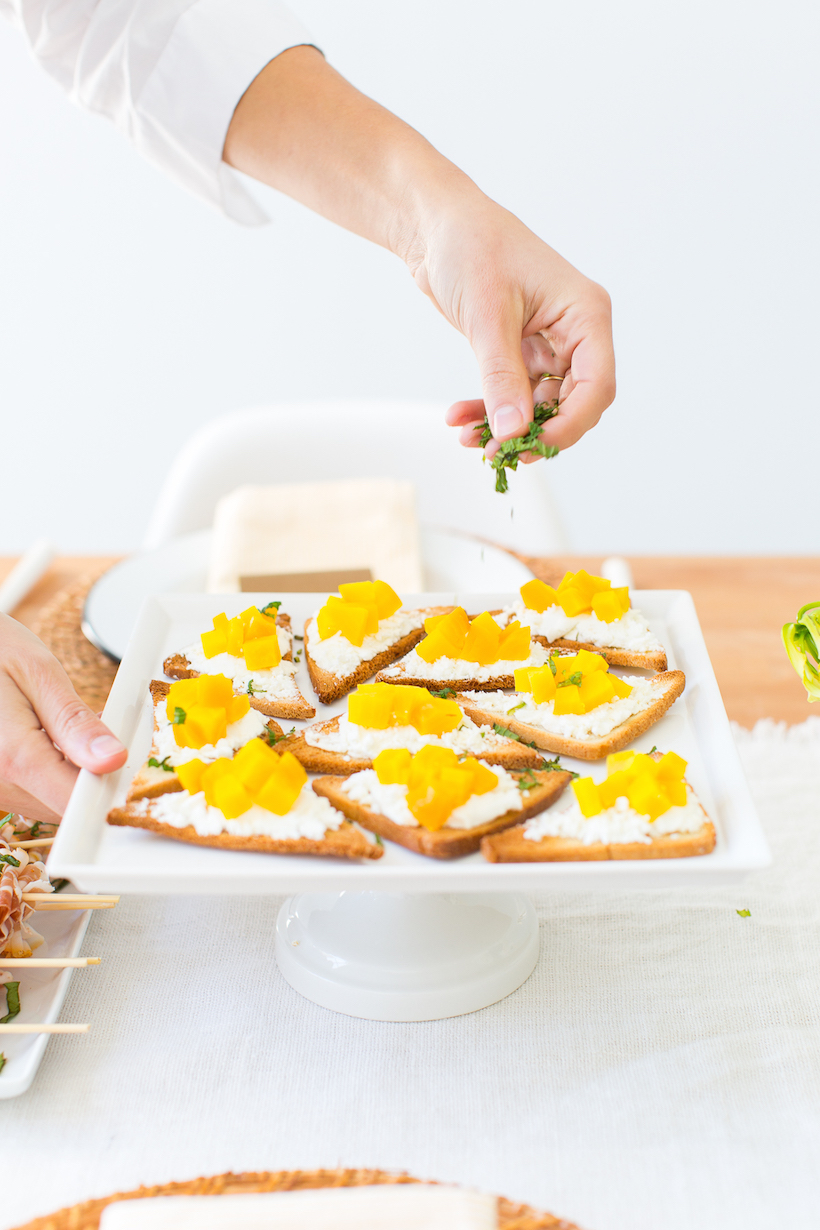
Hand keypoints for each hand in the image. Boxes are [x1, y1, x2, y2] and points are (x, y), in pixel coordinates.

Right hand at [0, 616, 126, 823]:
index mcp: (11, 755)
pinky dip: (54, 774)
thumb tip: (112, 760)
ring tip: (72, 731)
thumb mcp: (38, 672)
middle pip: (65, 806)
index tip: (131, 764)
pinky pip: (34, 794)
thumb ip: (74, 721)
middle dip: (94, 777)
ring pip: (51, 804)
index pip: (74, 800)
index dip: (110, 788)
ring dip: (74, 776)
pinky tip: (56, 742)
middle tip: (102, 733)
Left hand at [224, 49, 614, 458]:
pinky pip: (515, 393)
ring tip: (466, 438)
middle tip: (496, 453)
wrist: (434, 224)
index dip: (570, 424)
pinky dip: (489, 409)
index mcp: (586, 314)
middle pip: (573, 403)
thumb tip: (513, 432)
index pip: (598, 385)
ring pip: (540, 405)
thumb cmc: (469, 247)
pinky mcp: (522, 349)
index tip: (530, 445)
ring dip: (506, 426)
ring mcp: (550, 343)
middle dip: (535, 432)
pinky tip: (458, 418)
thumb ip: (501, 377)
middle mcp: (576, 331)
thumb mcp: (486, 316)